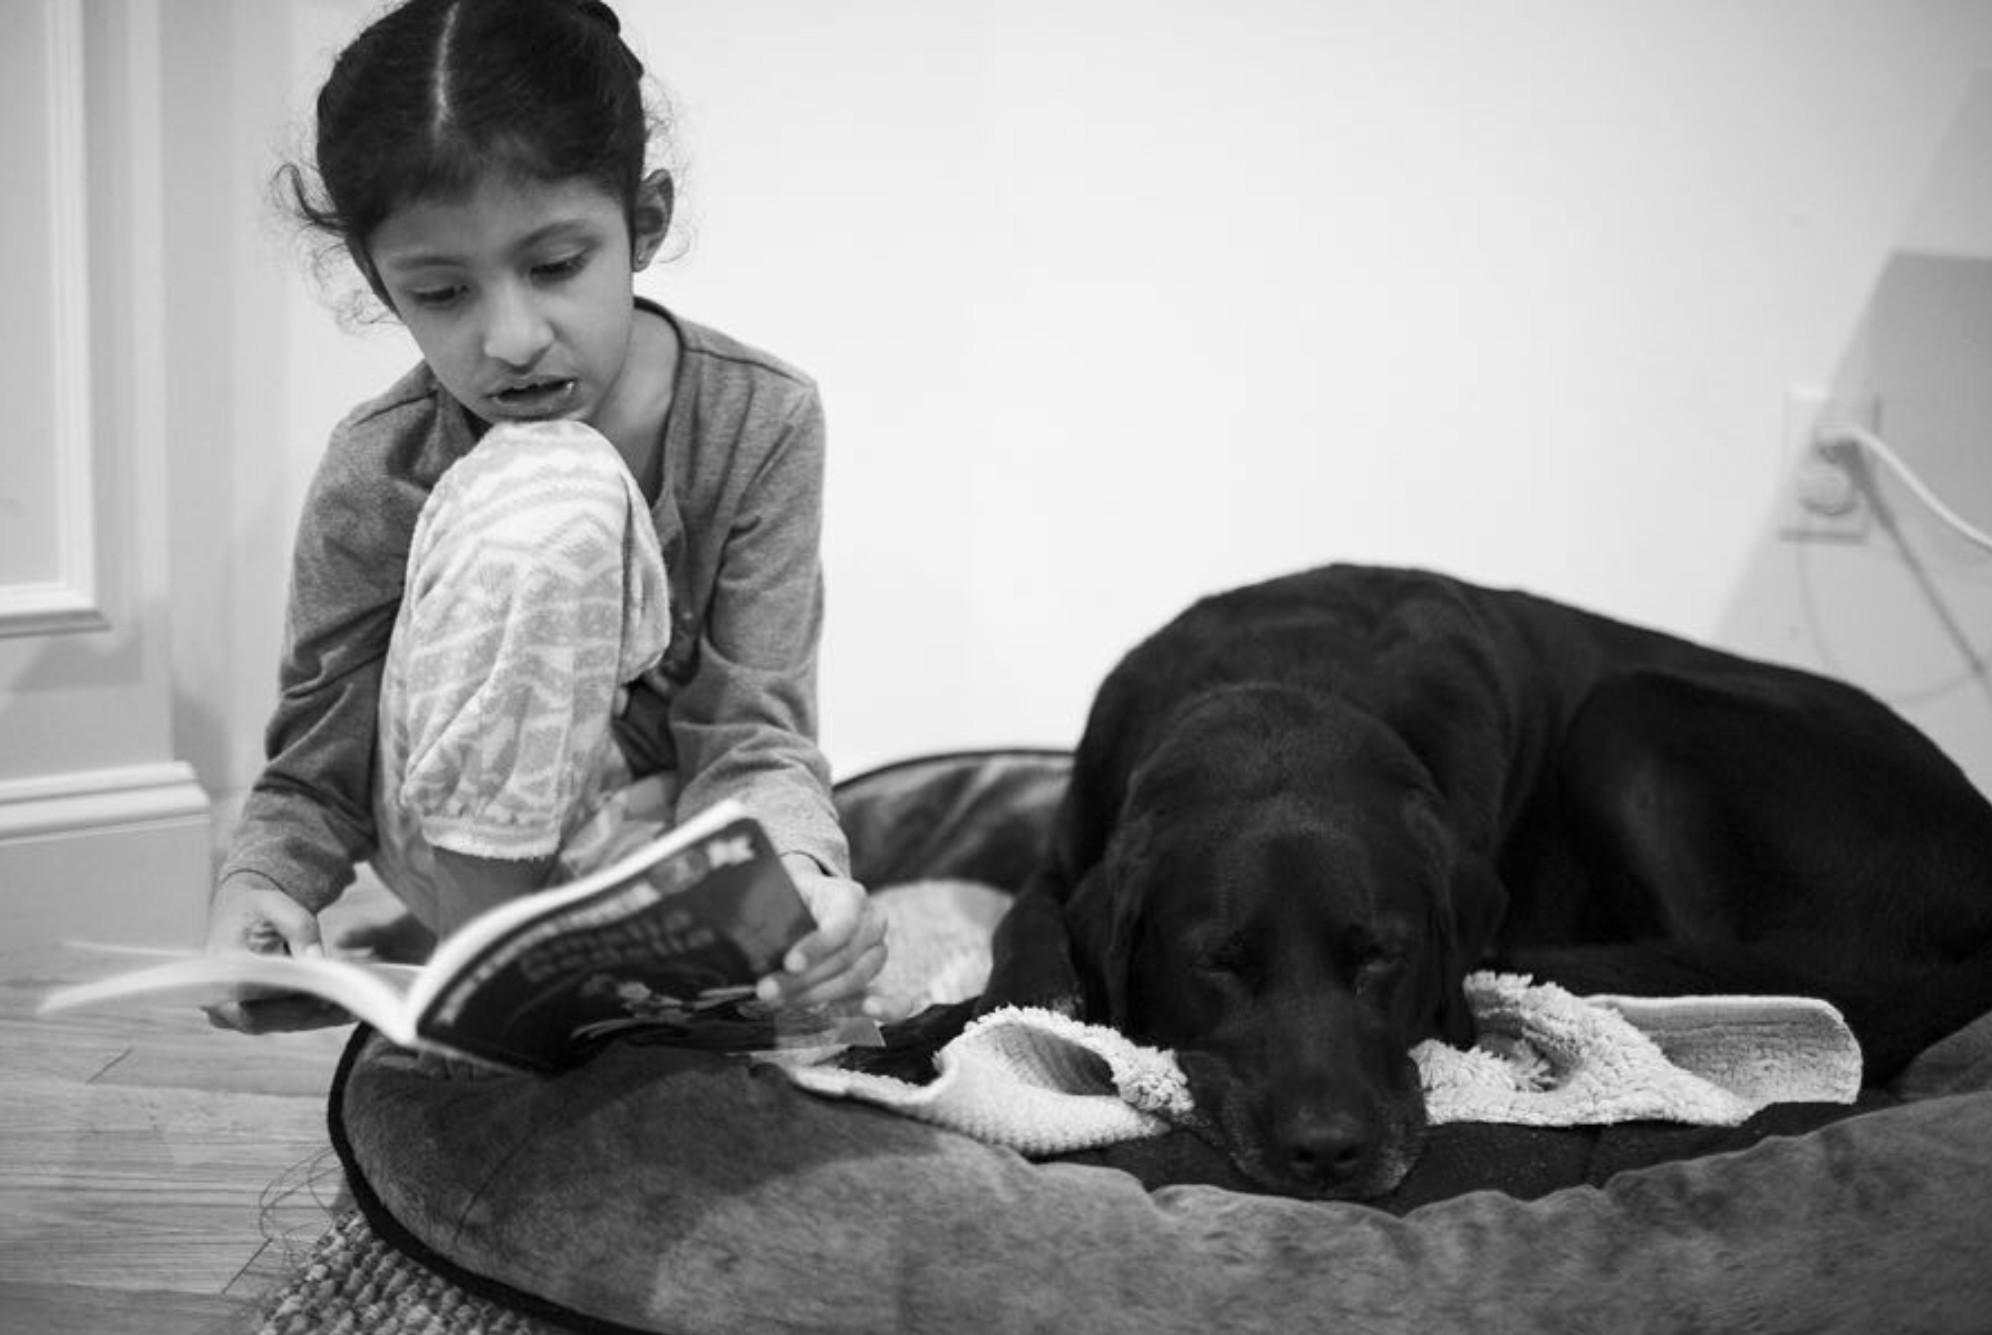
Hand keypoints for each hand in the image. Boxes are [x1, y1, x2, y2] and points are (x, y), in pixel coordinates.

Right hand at [201, 875, 347, 1032]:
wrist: (244, 921)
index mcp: (217, 968)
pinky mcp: (258, 1020)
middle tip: (350, 1002)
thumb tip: (315, 960)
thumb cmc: (258, 910)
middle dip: (308, 1009)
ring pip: (281, 1023)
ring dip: (321, 1015)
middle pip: (263, 1017)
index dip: (284, 995)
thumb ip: (296, 927)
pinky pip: (290, 1022)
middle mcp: (218, 999)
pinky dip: (321, 1016)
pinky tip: (349, 1009)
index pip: (247, 991)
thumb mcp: (276, 904)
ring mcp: (236, 1016)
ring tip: (358, 1004)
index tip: (323, 990)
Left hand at [758, 855, 886, 1011]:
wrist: (808, 901)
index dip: (817, 946)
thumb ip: (766, 909)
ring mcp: (877, 951)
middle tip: (765, 992)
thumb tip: (736, 930)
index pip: (841, 924)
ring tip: (780, 1003)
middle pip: (844, 959)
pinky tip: (872, 1011)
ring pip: (855, 980)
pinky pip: (891, 999)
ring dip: (816, 997)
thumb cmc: (788, 897)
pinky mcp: (873, 978)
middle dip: (803, 980)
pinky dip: (887, 1009)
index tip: (788, 963)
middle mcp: (872, 922)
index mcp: (851, 896)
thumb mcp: (779, 892)